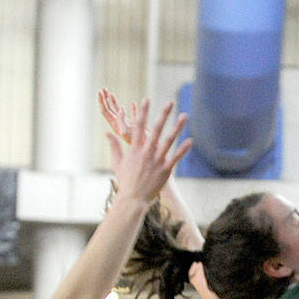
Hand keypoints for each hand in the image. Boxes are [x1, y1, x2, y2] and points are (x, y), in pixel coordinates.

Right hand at [103, 91, 191, 205]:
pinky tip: (190, 140)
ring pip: (168, 141)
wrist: (132, 199)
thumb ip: (114, 146)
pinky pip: (175, 158)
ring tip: (184, 116)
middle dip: (163, 115)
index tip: (146, 99)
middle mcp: (146, 152)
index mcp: (134, 149)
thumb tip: (108, 132)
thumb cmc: (125, 180)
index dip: (142, 112)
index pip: (138, 126)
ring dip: (177, 127)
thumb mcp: (117, 162)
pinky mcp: (165, 170)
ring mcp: (156, 161)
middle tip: (170, 102)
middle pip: (155, 130)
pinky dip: (183, 149)